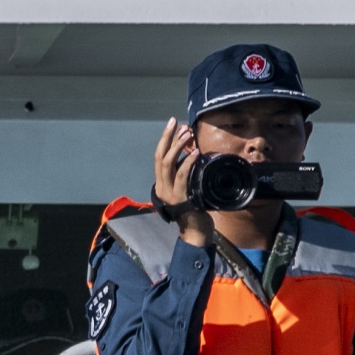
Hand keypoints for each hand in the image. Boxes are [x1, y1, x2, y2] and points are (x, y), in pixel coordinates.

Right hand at [152, 119, 214, 246]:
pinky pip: (182, 176)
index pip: (159, 157)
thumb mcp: (188, 188)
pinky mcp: (179, 198)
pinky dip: (188, 162)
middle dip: (167, 137)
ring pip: (167, 164)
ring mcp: (169, 193)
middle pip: (160, 156)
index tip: (173, 124)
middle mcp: (162, 187)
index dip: (165, 139)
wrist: (196, 232)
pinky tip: (195, 152)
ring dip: (177, 146)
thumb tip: (192, 153)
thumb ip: (186, 174)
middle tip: (176, 122)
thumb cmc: (195, 210)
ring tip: (187, 134)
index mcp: (162, 184)